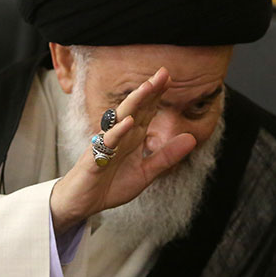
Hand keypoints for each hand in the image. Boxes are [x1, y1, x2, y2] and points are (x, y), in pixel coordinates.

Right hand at [49, 67, 196, 233]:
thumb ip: (167, 156)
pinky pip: (107, 143)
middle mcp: (120, 136)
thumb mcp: (146, 173)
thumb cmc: (111, 185)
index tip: (170, 77)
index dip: (158, 95)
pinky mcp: (95, 158)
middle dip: (149, 90)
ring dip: (135, 102)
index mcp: (132, 138)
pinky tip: (128, 121)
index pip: (147, 112)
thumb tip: (192, 139)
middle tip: (164, 73)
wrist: (83, 203)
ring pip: (121, 119)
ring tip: (148, 87)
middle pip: (136, 108)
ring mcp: (106, 145)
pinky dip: (118, 132)